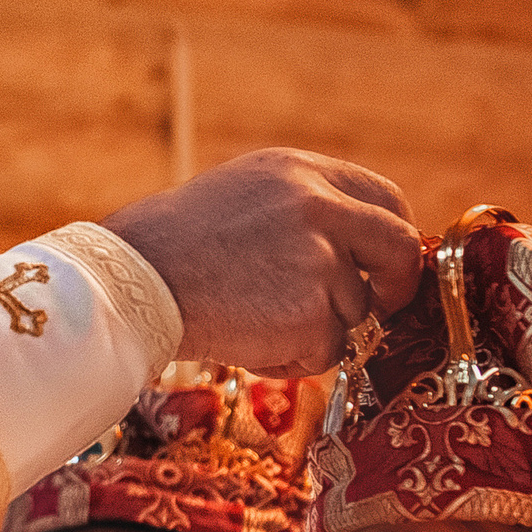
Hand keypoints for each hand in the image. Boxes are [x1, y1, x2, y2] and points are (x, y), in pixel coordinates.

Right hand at [102, 148, 422, 375]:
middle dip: (396, 286)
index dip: (390, 239)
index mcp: (303, 173)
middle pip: (397, 249)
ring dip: (314, 329)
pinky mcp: (311, 315)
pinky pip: (324, 352)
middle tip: (380, 310)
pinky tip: (244, 339)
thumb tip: (353, 249)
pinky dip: (290, 357)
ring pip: (354, 312)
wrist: (133, 283)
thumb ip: (303, 210)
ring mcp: (320, 262)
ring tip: (252, 320)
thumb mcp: (245, 196)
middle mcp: (320, 209)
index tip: (383, 267)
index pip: (386, 200)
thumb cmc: (173, 246)